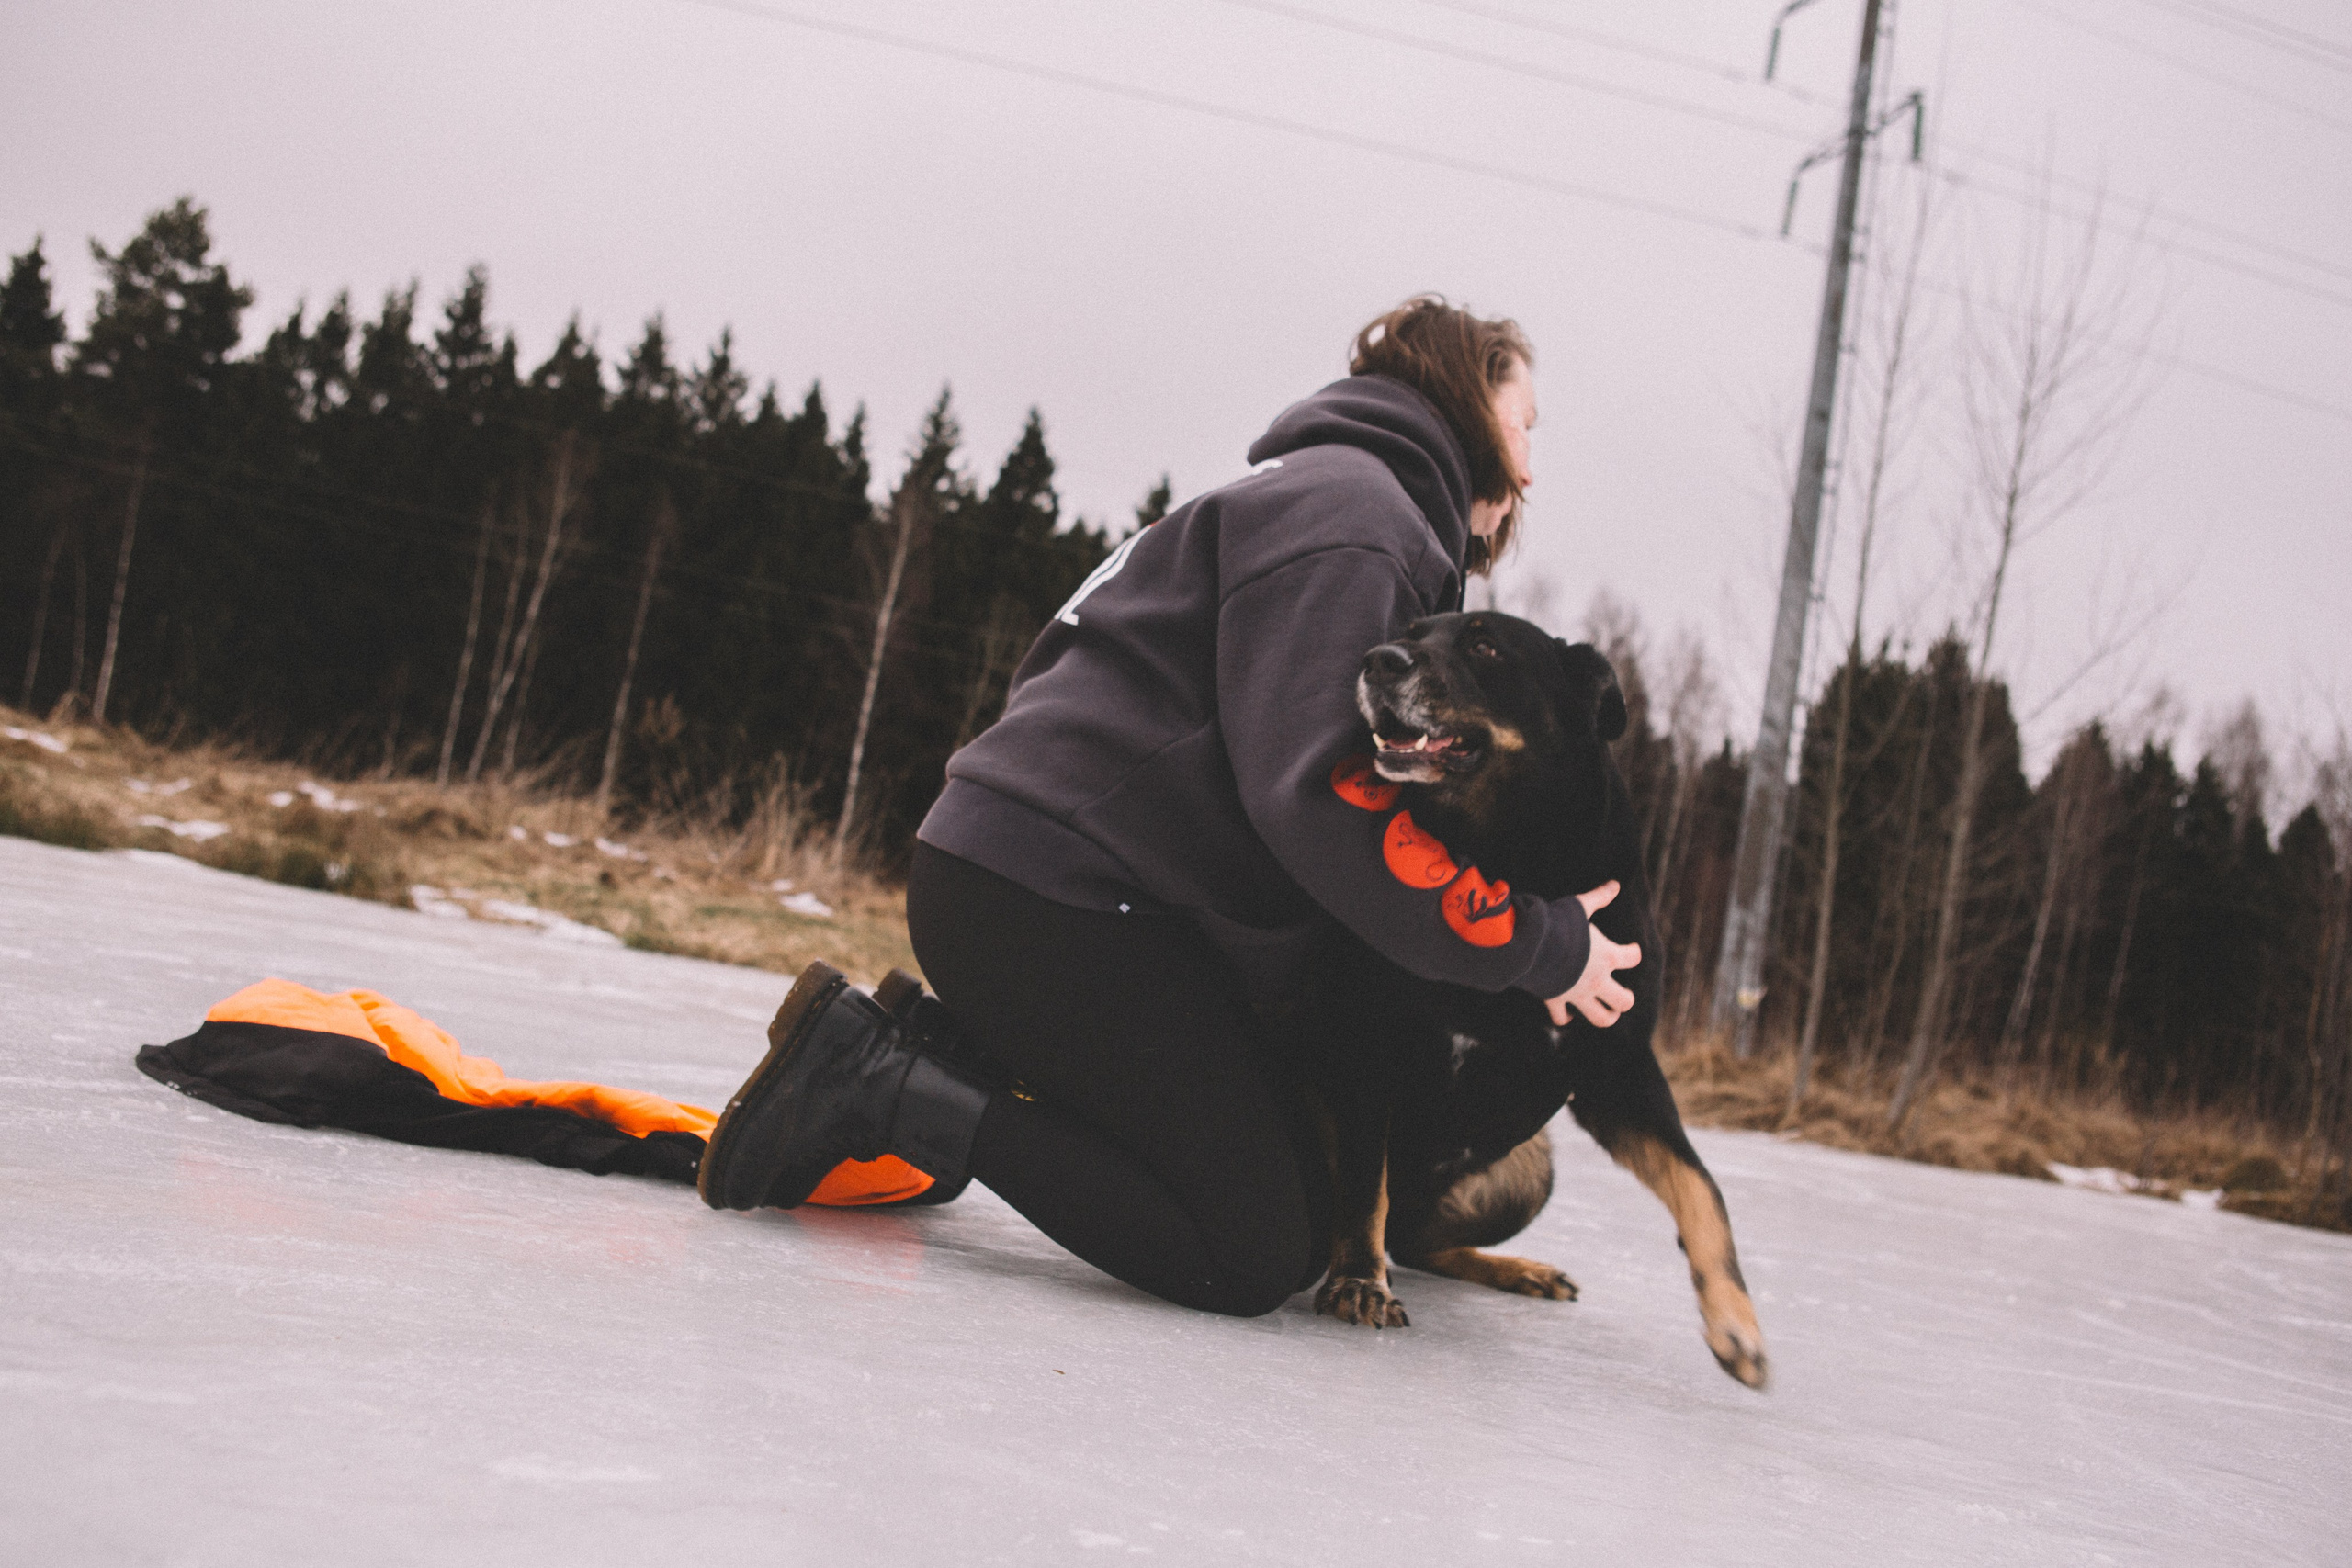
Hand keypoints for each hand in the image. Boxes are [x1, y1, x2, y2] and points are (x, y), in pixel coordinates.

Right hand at [1546, 880, 1641, 1027]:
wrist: (1530, 944)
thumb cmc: (1557, 923)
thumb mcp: (1579, 906)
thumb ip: (1599, 897)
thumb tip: (1615, 883)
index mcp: (1608, 956)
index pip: (1633, 958)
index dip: (1634, 953)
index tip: (1630, 950)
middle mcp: (1597, 980)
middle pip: (1624, 1001)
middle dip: (1625, 999)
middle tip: (1621, 993)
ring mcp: (1577, 994)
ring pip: (1601, 1018)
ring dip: (1606, 1016)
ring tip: (1606, 1011)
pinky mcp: (1556, 1000)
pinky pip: (1562, 1018)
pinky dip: (1564, 1018)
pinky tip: (1567, 1015)